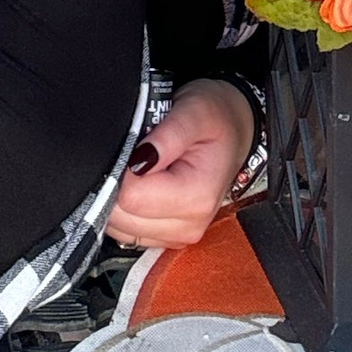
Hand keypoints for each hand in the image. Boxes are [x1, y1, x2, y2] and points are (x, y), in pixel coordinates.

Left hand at [106, 79, 252, 249]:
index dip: (125, 167)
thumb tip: (137, 161)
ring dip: (122, 196)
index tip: (139, 148)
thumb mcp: (196, 113)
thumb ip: (167, 136)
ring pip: (118, 226)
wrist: (232, 134)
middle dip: (122, 182)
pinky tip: (145, 185)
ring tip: (148, 169)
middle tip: (144, 156)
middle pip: (121, 215)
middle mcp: (189, 225)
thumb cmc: (216, 122)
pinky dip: (127, 208)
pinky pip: (126, 230)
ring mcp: (178, 235)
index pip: (131, 197)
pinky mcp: (166, 238)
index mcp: (197, 198)